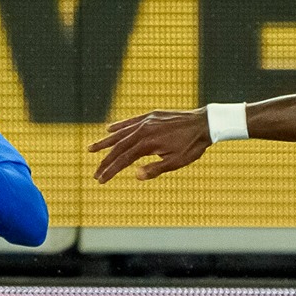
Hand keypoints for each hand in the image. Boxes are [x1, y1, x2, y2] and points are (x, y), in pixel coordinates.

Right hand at [88, 109, 211, 182]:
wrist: (205, 123)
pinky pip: (130, 121)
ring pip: (121, 133)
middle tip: (95, 173)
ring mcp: (146, 121)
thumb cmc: (192, 146)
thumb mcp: (175, 162)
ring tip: (91, 149)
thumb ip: (155, 169)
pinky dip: (119, 126)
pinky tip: (109, 129)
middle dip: (105, 161)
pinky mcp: (151, 116)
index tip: (100, 180)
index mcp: (147, 143)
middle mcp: (143, 130)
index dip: (110, 170)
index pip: (123, 159)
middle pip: (118, 147)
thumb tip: (135, 175)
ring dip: (105, 142)